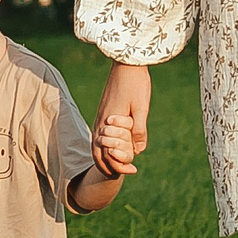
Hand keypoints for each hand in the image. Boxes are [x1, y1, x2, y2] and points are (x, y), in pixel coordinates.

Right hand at [94, 62, 149, 176]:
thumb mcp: (141, 108)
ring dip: (104, 157)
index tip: (132, 171)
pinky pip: (99, 134)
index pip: (107, 153)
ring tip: (115, 166)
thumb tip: (138, 151)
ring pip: (96, 143)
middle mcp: (101, 121)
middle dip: (107, 166)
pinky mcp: (104, 110)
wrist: (127, 62)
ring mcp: (101, 115)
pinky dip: (103, 145)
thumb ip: (139, 130)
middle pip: (97, 151)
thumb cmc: (136, 83)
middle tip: (121, 175)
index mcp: (109, 122)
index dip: (118, 166)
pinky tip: (114, 146)